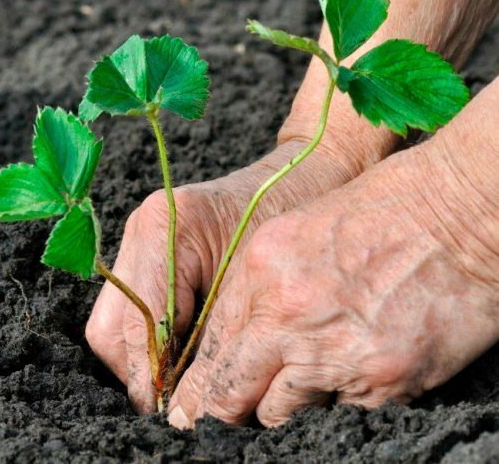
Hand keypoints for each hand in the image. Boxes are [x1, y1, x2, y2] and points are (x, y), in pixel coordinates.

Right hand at [86, 138, 359, 412]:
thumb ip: (214, 336)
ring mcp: (138, 238)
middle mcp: (140, 230)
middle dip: (139, 374)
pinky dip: (149, 341)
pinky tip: (181, 353)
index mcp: (164, 227)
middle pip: (109, 329)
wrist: (297, 177)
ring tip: (180, 382)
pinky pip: (128, 311)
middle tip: (176, 402)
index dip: (154, 374)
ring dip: (142, 361)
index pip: (138, 321)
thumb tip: (187, 396)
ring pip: (112, 325)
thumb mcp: (254, 283)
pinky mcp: (146, 251)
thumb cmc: (288, 220)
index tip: (175, 408)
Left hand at [167, 92, 498, 426]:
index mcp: (259, 273)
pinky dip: (336, 402)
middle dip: (220, 413)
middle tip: (213, 425)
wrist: (452, 214)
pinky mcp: (381, 380)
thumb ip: (257, 290)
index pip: (211, 351)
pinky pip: (338, 414)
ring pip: (280, 413)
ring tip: (295, 386)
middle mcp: (288, 317)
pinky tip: (348, 372)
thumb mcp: (294, 236)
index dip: (196, 388)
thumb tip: (234, 343)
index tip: (186, 409)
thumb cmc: (373, 216)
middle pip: (231, 394)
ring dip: (281, 406)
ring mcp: (334, 353)